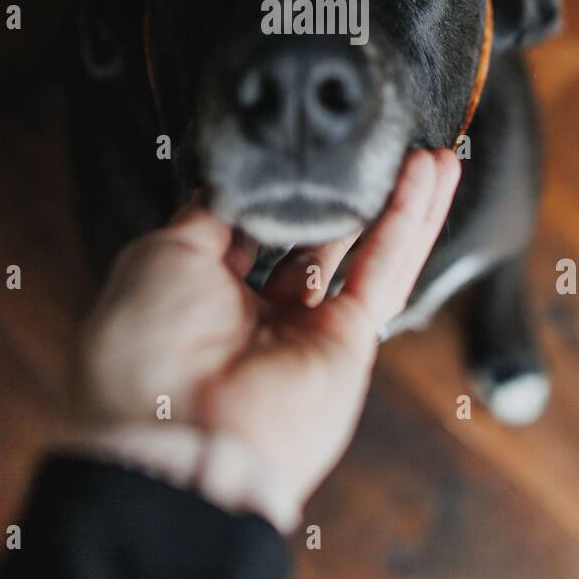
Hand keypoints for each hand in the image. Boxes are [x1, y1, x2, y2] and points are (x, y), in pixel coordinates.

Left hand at [71, 148, 459, 528]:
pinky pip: (383, 271)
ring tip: (432, 154)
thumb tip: (231, 184)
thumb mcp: (160, 255)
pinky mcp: (348, 345)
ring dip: (401, 202)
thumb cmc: (146, 351)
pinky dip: (408, 221)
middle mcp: (259, 321)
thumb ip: (205, 215)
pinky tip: (428, 176)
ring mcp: (308, 335)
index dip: (282, 192)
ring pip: (365, 254)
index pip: (254, 234)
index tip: (303, 147)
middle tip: (381, 149)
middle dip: (352, 197)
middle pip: (320, 243)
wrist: (175, 431)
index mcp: (204, 300)